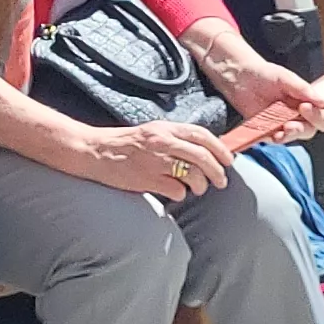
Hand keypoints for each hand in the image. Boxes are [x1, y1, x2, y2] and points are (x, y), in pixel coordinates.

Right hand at [77, 119, 238, 200]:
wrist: (94, 151)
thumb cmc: (123, 144)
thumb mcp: (150, 132)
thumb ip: (174, 138)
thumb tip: (202, 151)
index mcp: (164, 129)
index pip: (201, 135)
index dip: (220, 148)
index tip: (228, 160)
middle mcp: (162, 142)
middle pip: (202, 157)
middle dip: (217, 172)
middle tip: (221, 182)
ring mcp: (155, 161)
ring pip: (194, 175)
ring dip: (201, 185)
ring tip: (197, 189)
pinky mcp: (148, 179)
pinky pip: (176, 190)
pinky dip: (180, 194)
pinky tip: (174, 193)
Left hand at [202, 52, 323, 142]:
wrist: (240, 77)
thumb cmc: (265, 74)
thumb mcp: (285, 76)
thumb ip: (303, 88)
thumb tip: (322, 101)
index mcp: (310, 102)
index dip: (321, 116)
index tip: (306, 107)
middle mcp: (300, 116)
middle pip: (312, 130)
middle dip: (304, 128)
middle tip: (292, 123)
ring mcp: (285, 124)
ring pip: (295, 136)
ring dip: (291, 135)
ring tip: (283, 129)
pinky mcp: (269, 130)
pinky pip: (275, 139)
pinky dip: (275, 138)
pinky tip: (272, 134)